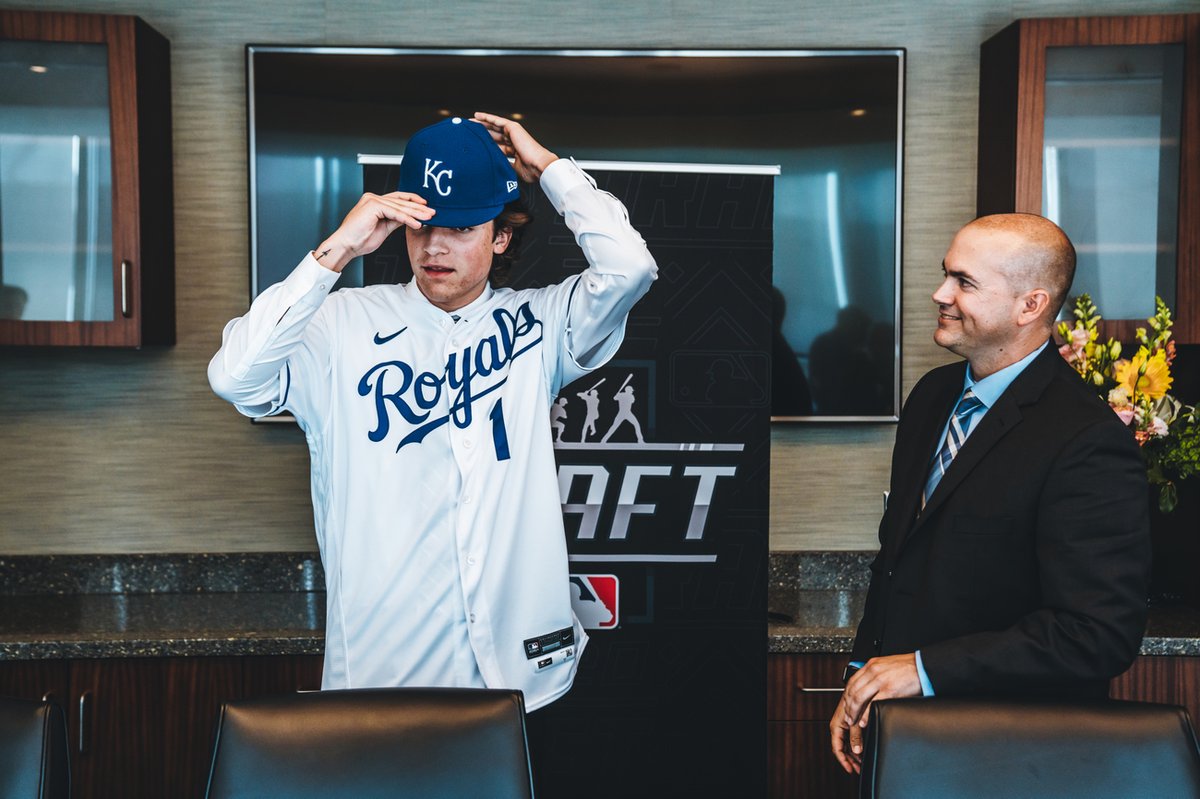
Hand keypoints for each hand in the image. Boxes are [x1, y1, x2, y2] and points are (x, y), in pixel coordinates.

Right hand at [313, 192, 433, 272]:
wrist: (346, 245)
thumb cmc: (359, 240)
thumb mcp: (384, 228)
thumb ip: (395, 220)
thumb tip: (409, 218)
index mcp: (374, 202)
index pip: (397, 198)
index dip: (412, 201)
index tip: (425, 206)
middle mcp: (373, 198)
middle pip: (401, 202)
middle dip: (418, 208)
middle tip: (432, 212)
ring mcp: (372, 200)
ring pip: (399, 206)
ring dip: (416, 213)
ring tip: (428, 217)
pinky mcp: (373, 206)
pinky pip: (394, 212)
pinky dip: (407, 219)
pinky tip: (417, 223)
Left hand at [472, 112, 557, 182]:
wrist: (538, 167)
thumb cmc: (529, 171)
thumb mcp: (511, 169)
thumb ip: (501, 164)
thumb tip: (489, 166)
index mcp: (514, 151)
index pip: (496, 146)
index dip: (485, 144)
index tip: (473, 145)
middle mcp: (513, 140)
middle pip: (494, 135)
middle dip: (481, 133)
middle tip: (468, 132)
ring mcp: (514, 133)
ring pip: (494, 127)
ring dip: (481, 124)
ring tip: (469, 123)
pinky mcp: (513, 127)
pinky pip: (497, 121)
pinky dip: (487, 117)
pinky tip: (477, 116)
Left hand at [829, 653, 921, 773]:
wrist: (923, 666)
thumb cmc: (908, 667)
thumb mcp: (886, 666)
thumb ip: (876, 673)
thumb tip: (868, 686)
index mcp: (872, 665)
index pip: (852, 681)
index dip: (846, 696)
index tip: (846, 706)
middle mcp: (874, 671)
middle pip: (853, 691)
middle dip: (848, 707)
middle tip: (847, 717)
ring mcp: (881, 680)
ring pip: (859, 698)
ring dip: (853, 712)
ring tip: (853, 721)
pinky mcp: (890, 690)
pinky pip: (873, 704)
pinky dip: (866, 714)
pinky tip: (864, 721)